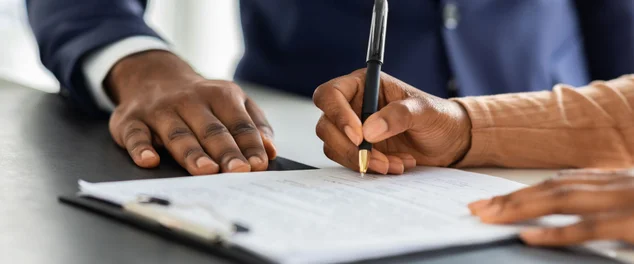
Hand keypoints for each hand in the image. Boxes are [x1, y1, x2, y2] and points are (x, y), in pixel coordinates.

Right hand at [106, 50, 275, 174]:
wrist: (153, 76)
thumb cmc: (201, 100)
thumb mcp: (233, 101)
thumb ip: (254, 124)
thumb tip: (270, 150)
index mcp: (220, 95)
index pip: (239, 123)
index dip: (250, 144)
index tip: (259, 165)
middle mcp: (190, 101)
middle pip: (211, 130)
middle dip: (225, 151)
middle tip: (237, 171)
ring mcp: (160, 110)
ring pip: (178, 134)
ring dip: (192, 153)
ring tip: (206, 170)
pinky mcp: (132, 120)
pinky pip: (136, 135)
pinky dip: (141, 148)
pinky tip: (150, 161)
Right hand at [312, 69, 471, 173]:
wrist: (449, 142)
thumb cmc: (438, 117)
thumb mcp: (424, 111)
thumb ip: (398, 115)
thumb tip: (369, 130)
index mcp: (363, 85)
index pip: (331, 94)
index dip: (337, 114)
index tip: (359, 135)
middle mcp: (352, 105)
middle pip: (326, 125)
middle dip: (350, 147)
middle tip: (377, 158)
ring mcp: (353, 129)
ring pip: (334, 147)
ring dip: (363, 160)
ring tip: (395, 163)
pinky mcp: (358, 150)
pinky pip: (349, 161)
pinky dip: (370, 167)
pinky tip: (395, 164)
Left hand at [468, 168, 633, 245]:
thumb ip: (609, 205)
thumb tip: (581, 215)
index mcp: (617, 180)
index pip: (561, 183)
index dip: (525, 190)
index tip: (494, 199)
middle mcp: (616, 185)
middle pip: (552, 188)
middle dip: (512, 197)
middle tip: (478, 208)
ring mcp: (625, 201)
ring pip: (561, 200)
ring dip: (521, 207)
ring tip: (489, 216)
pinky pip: (589, 228)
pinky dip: (556, 232)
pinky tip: (527, 236)